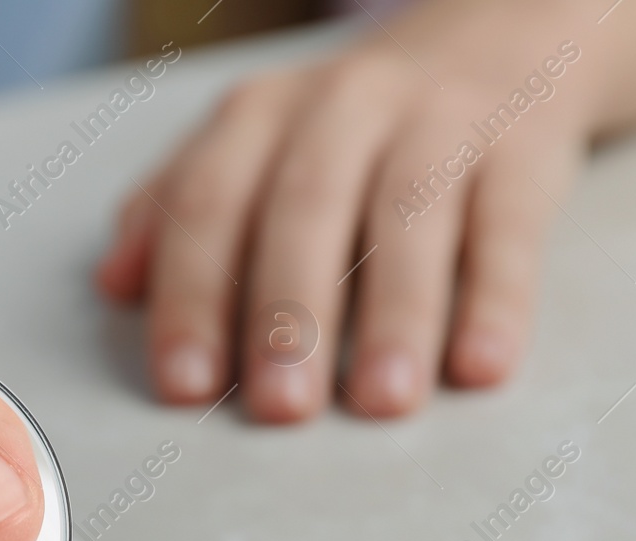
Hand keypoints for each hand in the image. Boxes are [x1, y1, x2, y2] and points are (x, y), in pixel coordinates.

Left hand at [98, 0, 597, 421]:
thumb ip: (179, 208)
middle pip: (304, 209)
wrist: (499, 37)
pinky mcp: (523, 149)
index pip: (209, 203)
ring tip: (383, 402)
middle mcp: (343, 106)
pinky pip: (510, 226)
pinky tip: (481, 367)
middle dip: (288, 315)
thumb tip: (111, 285)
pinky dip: (499, 298)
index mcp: (260, 114)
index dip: (193, 296)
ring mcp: (438, 121)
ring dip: (395, 314)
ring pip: (410, 214)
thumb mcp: (257, 145)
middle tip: (281, 409)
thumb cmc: (352, 128)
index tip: (186, 387)